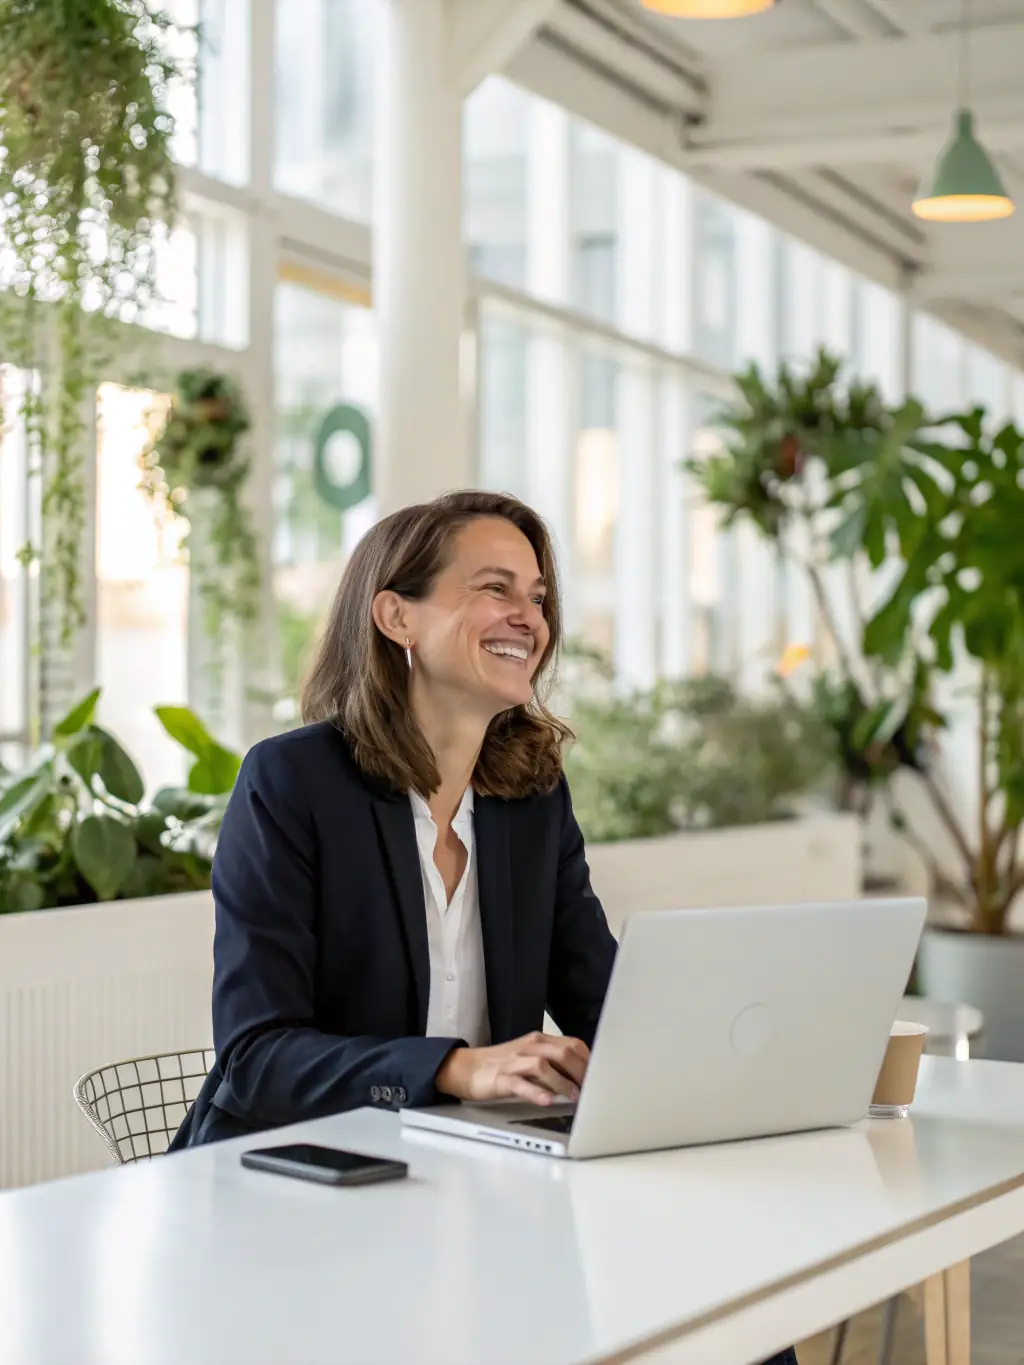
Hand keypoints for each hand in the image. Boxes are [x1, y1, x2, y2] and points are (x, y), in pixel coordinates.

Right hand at [435, 1032, 589, 1105]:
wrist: (467, 1067)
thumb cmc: (502, 1065)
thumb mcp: (530, 1058)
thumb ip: (553, 1064)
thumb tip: (581, 1079)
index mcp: (539, 1041)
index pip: (572, 1044)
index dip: (589, 1061)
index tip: (601, 1077)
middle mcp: (529, 1047)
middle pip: (562, 1052)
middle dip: (581, 1072)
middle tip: (593, 1090)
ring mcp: (515, 1061)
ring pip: (543, 1065)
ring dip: (562, 1082)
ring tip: (575, 1098)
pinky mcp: (501, 1078)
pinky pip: (520, 1083)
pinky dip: (535, 1092)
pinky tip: (546, 1101)